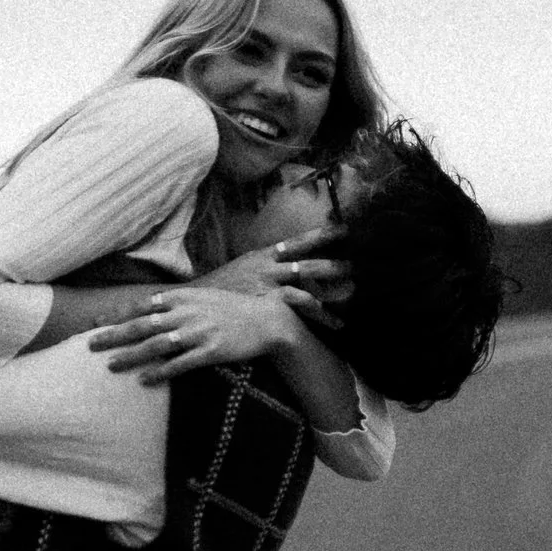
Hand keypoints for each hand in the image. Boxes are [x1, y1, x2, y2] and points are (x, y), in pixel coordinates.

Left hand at [87, 281, 305, 378]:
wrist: (268, 319)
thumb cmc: (234, 309)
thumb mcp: (204, 297)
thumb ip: (179, 303)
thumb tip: (153, 307)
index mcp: (183, 297)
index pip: (141, 305)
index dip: (116, 314)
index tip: (95, 322)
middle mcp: (187, 312)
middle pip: (142, 325)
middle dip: (113, 335)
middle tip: (89, 345)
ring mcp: (199, 332)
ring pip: (156, 345)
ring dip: (131, 356)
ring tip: (111, 366)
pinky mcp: (211, 351)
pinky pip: (180, 364)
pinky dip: (160, 372)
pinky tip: (144, 380)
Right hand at [200, 237, 352, 326]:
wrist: (194, 303)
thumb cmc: (220, 289)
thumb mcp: (242, 267)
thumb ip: (265, 264)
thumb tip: (286, 263)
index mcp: (263, 255)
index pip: (298, 241)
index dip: (322, 234)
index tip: (345, 228)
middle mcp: (268, 268)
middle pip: (309, 263)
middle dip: (335, 265)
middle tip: (357, 266)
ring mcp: (267, 288)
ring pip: (306, 288)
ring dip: (331, 295)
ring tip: (353, 298)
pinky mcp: (265, 306)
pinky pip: (296, 309)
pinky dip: (317, 314)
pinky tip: (333, 322)